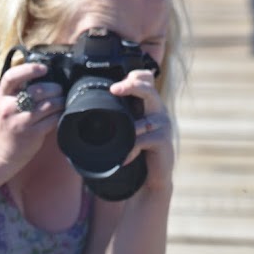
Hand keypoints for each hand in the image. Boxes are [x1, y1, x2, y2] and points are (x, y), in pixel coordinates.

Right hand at [0, 61, 63, 169]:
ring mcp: (20, 122)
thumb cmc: (8, 123)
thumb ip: (20, 90)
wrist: (1, 151)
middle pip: (37, 91)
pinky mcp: (31, 134)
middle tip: (59, 90)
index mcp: (2, 95)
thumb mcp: (6, 103)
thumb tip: (46, 76)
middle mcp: (9, 108)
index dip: (29, 69)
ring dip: (60, 101)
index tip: (44, 69)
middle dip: (54, 88)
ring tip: (62, 101)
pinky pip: (52, 120)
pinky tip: (59, 113)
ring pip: (48, 105)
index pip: (12, 77)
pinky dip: (59, 115)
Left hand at [110, 69, 173, 191]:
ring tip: (117, 140)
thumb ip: (119, 117)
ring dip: (129, 129)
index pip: (146, 79)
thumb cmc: (137, 150)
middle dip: (131, 86)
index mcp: (148, 104)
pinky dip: (130, 150)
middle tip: (114, 90)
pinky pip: (142, 141)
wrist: (153, 176)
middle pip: (149, 90)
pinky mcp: (163, 141)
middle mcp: (158, 111)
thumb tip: (90, 107)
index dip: (133, 77)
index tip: (114, 87)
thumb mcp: (127, 129)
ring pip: (144, 120)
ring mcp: (163, 125)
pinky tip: (124, 159)